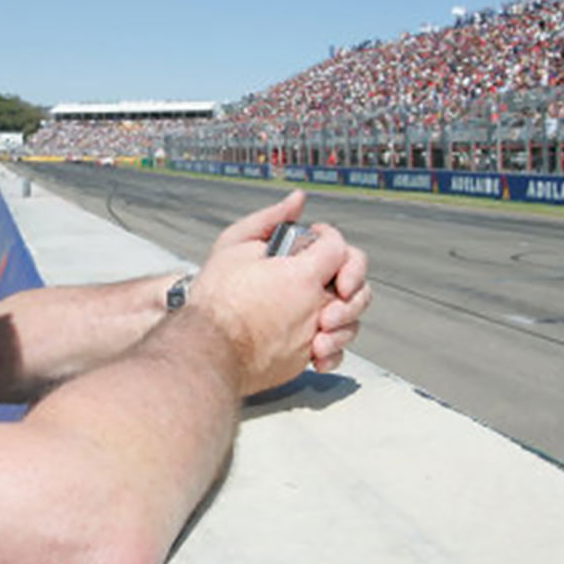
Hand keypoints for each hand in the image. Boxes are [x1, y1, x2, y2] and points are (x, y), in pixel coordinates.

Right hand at [187, 192, 368, 394]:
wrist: (206, 350)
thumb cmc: (215, 301)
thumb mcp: (234, 245)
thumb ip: (271, 219)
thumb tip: (296, 202)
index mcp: (303, 276)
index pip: (338, 246)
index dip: (327, 235)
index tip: (312, 236)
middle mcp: (316, 308)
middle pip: (358, 287)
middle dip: (346, 275)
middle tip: (321, 274)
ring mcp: (311, 338)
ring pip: (350, 323)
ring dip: (340, 311)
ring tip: (314, 305)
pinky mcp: (303, 361)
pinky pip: (335, 354)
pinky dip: (331, 347)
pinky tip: (316, 339)